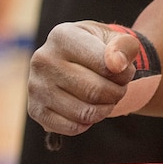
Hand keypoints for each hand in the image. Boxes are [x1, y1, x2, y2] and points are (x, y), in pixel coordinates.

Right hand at [26, 21, 142, 134]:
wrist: (72, 59)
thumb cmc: (96, 47)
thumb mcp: (112, 38)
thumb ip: (124, 45)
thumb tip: (118, 64)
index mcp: (62, 36)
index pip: (105, 64)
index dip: (124, 73)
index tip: (127, 72)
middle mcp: (43, 59)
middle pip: (95, 91)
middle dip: (116, 93)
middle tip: (120, 88)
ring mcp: (36, 86)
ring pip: (84, 112)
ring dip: (105, 109)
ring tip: (107, 98)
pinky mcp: (35, 109)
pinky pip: (71, 127)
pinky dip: (88, 123)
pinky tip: (90, 109)